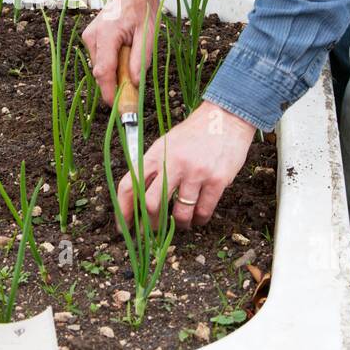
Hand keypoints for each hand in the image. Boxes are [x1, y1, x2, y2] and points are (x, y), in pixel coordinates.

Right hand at [81, 0, 161, 106]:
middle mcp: (92, 37)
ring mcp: (89, 37)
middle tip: (134, 88)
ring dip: (115, 72)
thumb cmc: (142, 8)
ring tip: (131, 57)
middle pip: (101, 72)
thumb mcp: (148, 34)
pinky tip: (124, 52)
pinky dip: (112, 63)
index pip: (103, 72)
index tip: (119, 108)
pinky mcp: (90, 38)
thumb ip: (139, 60)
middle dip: (115, 84)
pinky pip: (100, 59)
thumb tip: (134, 84)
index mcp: (107, 35)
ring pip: (100, 67)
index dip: (110, 93)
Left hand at [116, 100, 256, 231]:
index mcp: (156, 153)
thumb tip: (139, 197)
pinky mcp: (216, 180)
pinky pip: (203, 212)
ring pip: (179, 214)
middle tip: (152, 232)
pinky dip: (199, 220)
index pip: (130, 184)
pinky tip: (198, 218)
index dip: (123, 210)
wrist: (226, 118)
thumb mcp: (167, 143)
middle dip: (150, 225)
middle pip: (151, 204)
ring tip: (181, 223)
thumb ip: (153, 166)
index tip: (122, 226)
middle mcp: (173, 163)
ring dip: (178, 225)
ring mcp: (195, 173)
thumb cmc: (194, 133)